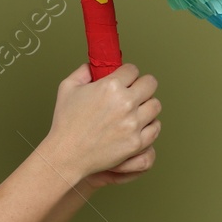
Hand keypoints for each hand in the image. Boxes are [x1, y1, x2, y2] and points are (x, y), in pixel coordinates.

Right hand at [42, 62, 160, 186]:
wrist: (67, 155)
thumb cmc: (65, 123)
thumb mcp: (67, 88)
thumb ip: (83, 72)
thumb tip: (93, 66)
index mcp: (110, 86)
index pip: (133, 69)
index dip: (128, 73)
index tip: (125, 78)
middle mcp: (125, 103)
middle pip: (150, 84)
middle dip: (142, 85)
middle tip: (135, 91)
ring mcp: (133, 124)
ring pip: (155, 105)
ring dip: (147, 105)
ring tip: (137, 109)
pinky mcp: (137, 142)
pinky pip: (155, 128)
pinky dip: (149, 125)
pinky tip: (139, 125)